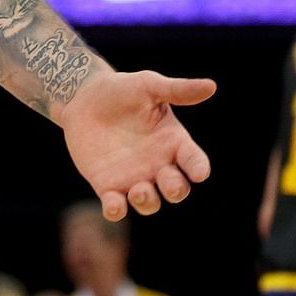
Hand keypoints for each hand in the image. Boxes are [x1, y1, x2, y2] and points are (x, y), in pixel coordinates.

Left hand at [61, 70, 213, 218]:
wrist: (83, 97)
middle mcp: (158, 164)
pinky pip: (116, 207)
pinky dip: (116, 210)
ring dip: (148, 202)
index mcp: (173, 142)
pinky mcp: (107, 185)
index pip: (193, 161)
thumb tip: (211, 86)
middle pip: (176, 189)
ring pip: (149, 203)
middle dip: (175, 190)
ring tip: (140, 191)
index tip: (199, 172)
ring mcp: (134, 177)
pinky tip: (113, 206)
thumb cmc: (122, 90)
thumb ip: (178, 90)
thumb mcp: (149, 86)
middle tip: (168, 184)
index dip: (198, 168)